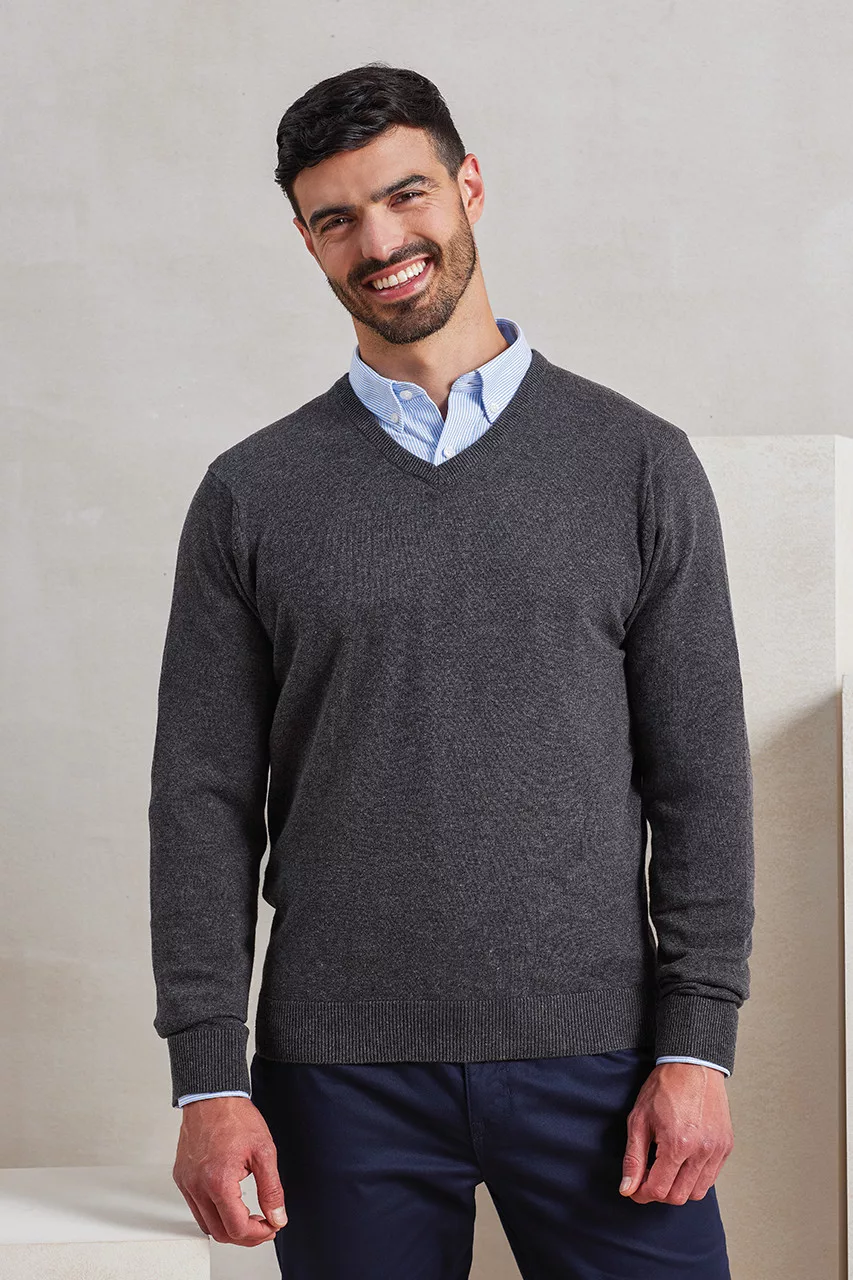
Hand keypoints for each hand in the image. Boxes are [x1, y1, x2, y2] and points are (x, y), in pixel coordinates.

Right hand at [172, 1096, 287, 1245]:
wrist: (212, 1096)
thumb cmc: (236, 1117)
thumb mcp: (264, 1152)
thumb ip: (272, 1190)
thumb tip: (277, 1217)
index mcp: (219, 1181)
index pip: (237, 1228)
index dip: (258, 1234)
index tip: (271, 1225)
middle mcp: (198, 1186)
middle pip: (220, 1233)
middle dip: (245, 1235)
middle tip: (263, 1224)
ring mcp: (187, 1183)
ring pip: (206, 1224)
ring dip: (228, 1227)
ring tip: (248, 1216)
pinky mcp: (182, 1178)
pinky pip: (195, 1208)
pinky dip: (213, 1213)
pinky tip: (229, 1203)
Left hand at [619, 1062, 733, 1203]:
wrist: (692, 1065)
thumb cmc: (664, 1088)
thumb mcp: (639, 1119)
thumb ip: (634, 1158)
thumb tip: (628, 1188)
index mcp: (677, 1144)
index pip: (659, 1190)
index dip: (642, 1194)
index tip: (633, 1188)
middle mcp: (701, 1151)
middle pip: (678, 1196)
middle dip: (659, 1193)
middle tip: (648, 1177)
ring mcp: (716, 1150)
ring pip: (697, 1192)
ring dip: (678, 1188)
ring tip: (666, 1168)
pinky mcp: (726, 1147)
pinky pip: (711, 1177)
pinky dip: (695, 1178)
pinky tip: (683, 1161)